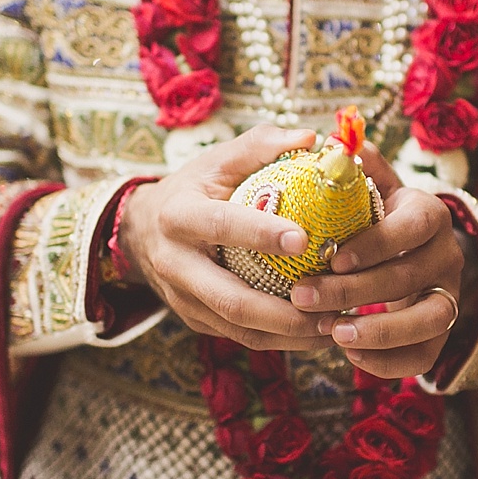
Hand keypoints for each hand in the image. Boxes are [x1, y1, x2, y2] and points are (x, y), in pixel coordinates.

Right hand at [119, 124, 332, 350]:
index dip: (260, 234)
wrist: (140, 231)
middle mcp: (176, 264)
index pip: (221, 226)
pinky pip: (242, 337)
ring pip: (240, 328)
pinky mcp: (195, 321)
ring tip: (337, 324)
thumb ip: (261, 144)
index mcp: (179, 216)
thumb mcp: (217, 159)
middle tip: (336, 302)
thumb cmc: (193, 187)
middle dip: (286, 309)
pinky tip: (318, 332)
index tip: (304, 239)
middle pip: (231, 298)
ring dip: (292, 333)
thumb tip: (311, 138)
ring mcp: (183, 300)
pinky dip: (282, 340)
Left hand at [289, 141, 463, 378]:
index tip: (330, 256)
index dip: (374, 244)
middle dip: (354, 291)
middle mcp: (447, 254)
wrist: (408, 251)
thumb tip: (328, 140)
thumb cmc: (375, 214)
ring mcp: (450, 295)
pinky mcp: (441, 333)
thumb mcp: (370, 185)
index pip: (411, 227)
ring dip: (380, 331)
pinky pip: (426, 356)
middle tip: (303, 297)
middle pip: (409, 277)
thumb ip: (354, 166)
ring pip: (429, 320)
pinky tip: (352, 358)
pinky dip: (392, 362)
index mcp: (429, 213)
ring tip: (334, 334)